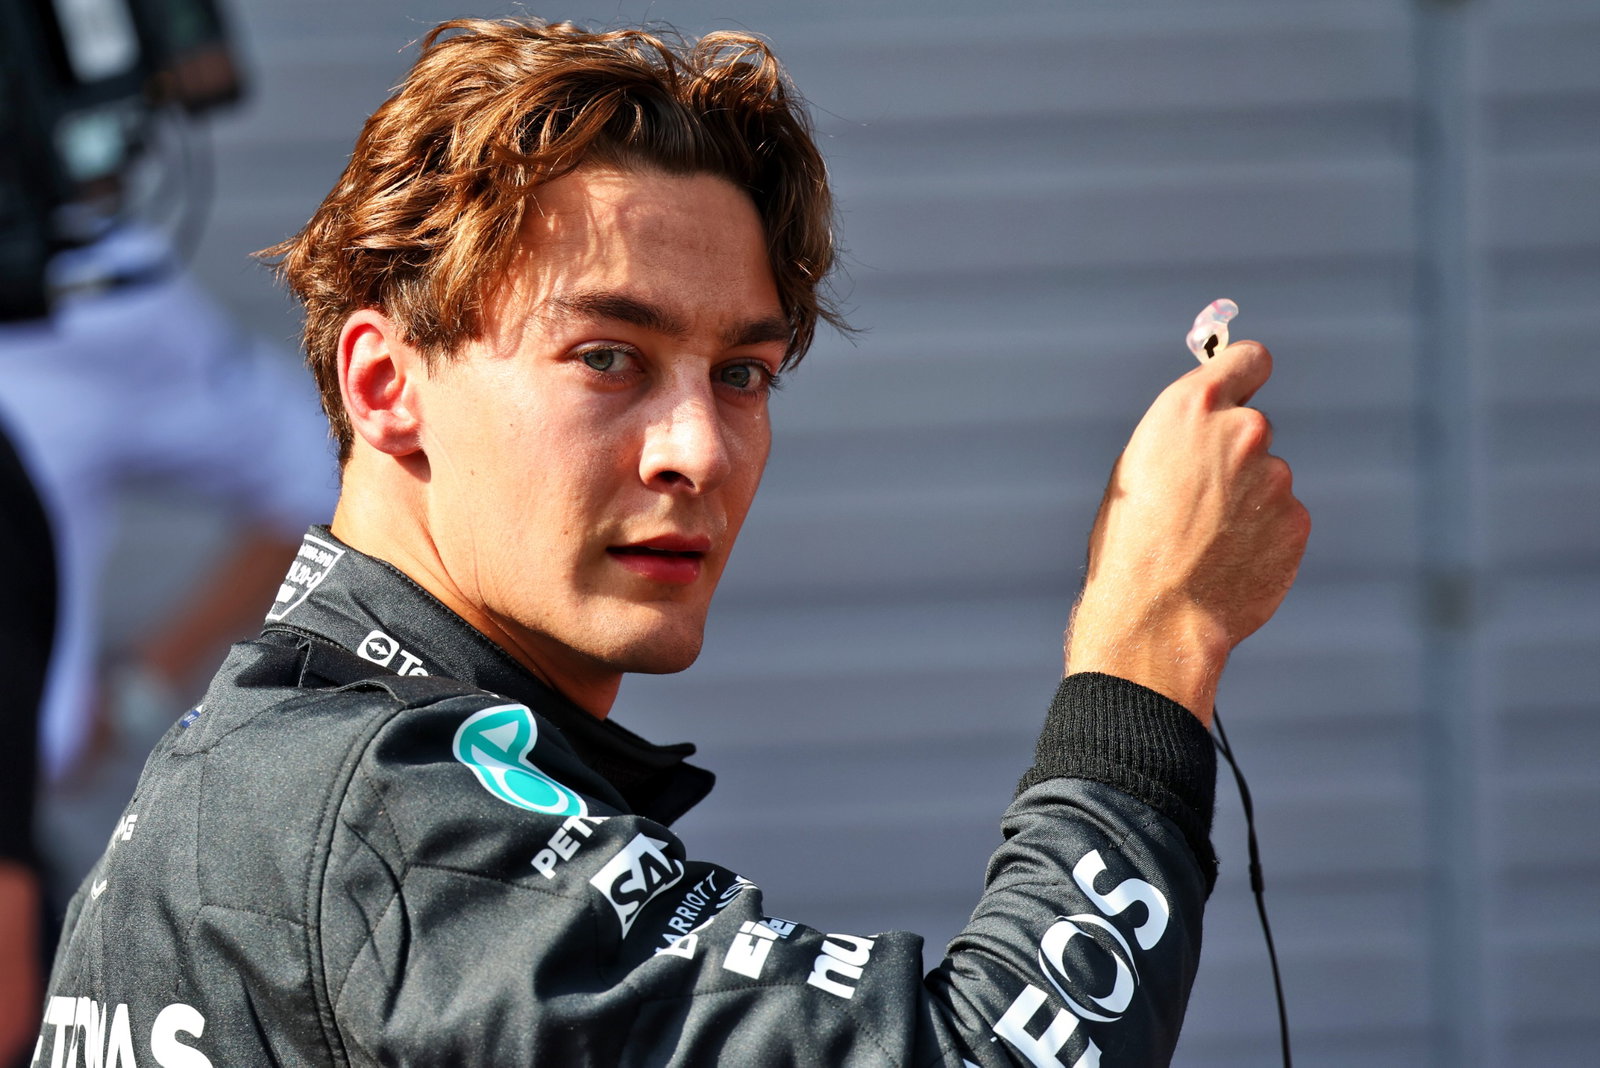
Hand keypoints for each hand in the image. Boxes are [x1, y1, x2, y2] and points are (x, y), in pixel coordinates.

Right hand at [1066, 341, 1309, 722]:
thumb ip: (1183, 436)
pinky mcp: (1297, 520)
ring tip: (1206, 541)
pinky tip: (1228, 560)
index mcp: (1191, 408)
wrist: (1156, 615)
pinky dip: (1262, 536)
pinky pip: (1281, 518)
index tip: (1243, 387)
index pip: (1249, 359)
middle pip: (1253, 427)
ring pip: (1266, 479)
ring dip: (1247, 502)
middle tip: (1201, 499)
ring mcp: (1276, 477)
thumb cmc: (1129, 544)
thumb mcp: (1136, 468)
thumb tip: (1209, 433)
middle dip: (1235, 456)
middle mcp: (1242, 431)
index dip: (1245, 374)